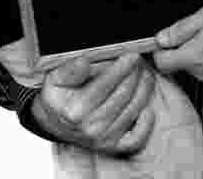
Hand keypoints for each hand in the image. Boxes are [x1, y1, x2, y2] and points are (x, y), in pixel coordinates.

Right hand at [32, 53, 155, 154]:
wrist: (54, 123)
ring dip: (144, 90)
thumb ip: (69, 70)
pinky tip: (148, 107)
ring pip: (132, 111)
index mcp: (76, 110)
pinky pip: (137, 138)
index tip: (132, 54)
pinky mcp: (113, 147)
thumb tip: (84, 62)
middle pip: (123, 96)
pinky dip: (146, 123)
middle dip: (135, 75)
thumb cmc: (57, 98)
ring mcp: (104, 139)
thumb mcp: (54, 79)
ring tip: (145, 74)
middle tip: (140, 60)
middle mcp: (91, 128)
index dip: (121, 68)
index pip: (105, 84)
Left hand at [153, 2, 202, 91]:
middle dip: (184, 50)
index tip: (166, 41)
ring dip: (200, 57)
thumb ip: (180, 29)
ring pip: (196, 70)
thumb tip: (160, 39)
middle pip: (179, 65)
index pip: (161, 63)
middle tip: (201, 33)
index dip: (160, 51)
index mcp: (194, 57)